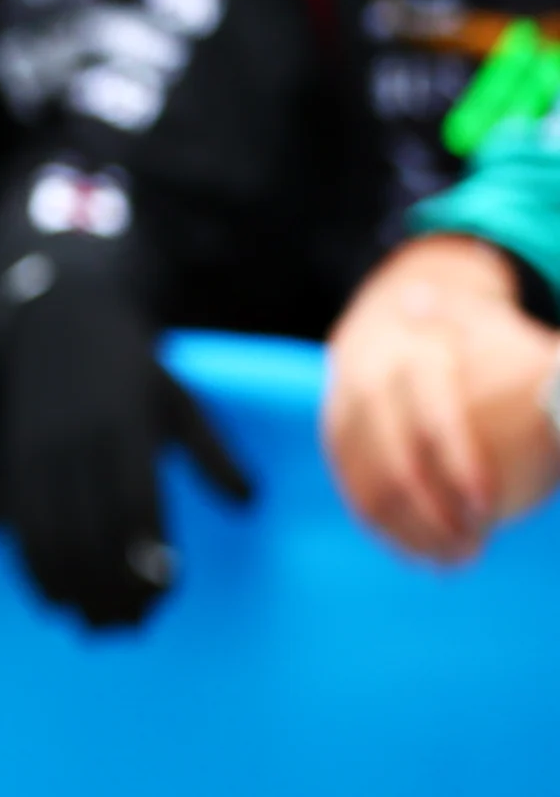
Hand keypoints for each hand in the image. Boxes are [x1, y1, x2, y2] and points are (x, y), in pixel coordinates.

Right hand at [0, 274, 252, 629]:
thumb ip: (214, 452)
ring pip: (48, 539)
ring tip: (92, 622)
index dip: (146, 564)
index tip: (162, 597)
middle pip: (89, 538)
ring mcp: (37, 453)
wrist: (54, 315)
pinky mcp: (9, 458)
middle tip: (129, 627)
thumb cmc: (128, 362)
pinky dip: (32, 567)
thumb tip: (248, 505)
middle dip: (107, 592)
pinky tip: (50, 592)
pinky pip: (16, 525)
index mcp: (126, 433)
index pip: (134, 515)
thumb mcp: (180, 399)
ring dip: (70, 589)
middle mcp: (78, 447)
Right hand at [324, 235, 559, 562]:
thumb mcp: (496, 332)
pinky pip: (354, 490)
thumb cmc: (471, 337)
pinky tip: (422, 552)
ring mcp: (344, 408)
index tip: (487, 506)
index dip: (461, 465)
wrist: (390, 314)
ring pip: (368, 484)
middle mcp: (370, 379)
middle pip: (395, 462)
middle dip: (432, 517)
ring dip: (410, 531)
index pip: (434, 417)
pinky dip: (386, 528)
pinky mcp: (335, 435)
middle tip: (473, 548)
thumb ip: (536, 367)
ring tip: (455, 558)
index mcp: (415, 352)